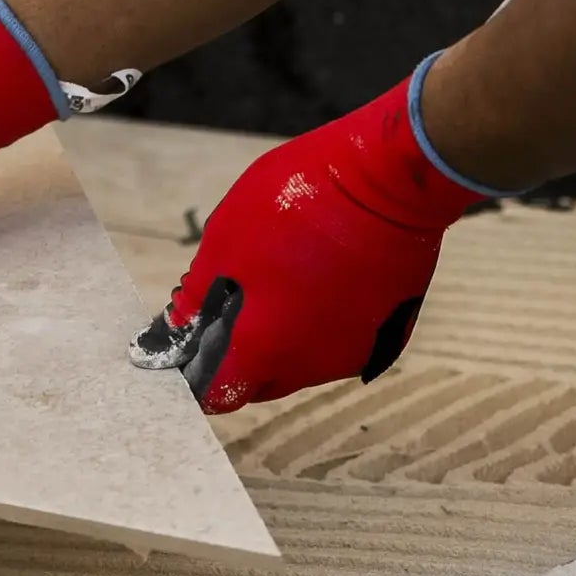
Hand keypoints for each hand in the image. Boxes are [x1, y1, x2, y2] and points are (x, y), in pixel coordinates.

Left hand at [134, 76, 494, 411]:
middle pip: (259, 382)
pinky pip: (340, 345)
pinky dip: (326, 324)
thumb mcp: (227, 236)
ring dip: (287, 338)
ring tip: (290, 280)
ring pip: (302, 364)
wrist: (392, 182)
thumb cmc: (301, 202)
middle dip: (242, 353)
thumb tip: (183, 322)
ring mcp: (350, 356)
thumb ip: (198, 292)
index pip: (214, 393)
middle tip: (238, 304)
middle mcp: (306, 367)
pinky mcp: (384, 342)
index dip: (197, 370)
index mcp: (261, 348)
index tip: (193, 344)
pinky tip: (328, 279)